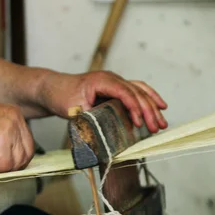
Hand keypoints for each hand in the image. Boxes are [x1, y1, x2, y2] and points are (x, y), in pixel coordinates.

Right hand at [0, 99, 34, 172]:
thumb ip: (6, 132)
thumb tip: (14, 153)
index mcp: (15, 113)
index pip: (28, 140)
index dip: (19, 155)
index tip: (8, 160)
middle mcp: (15, 120)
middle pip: (28, 152)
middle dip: (15, 164)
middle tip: (1, 166)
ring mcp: (9, 130)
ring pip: (18, 160)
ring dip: (5, 167)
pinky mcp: (0, 142)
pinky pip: (6, 164)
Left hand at [39, 71, 167, 132]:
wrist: (52, 88)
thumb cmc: (61, 97)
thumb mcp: (73, 110)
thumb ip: (89, 119)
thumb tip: (104, 135)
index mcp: (101, 81)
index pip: (124, 92)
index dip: (134, 107)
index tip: (139, 123)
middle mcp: (111, 79)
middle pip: (136, 92)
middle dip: (148, 111)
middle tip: (156, 128)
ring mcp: (114, 82)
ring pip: (140, 91)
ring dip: (152, 106)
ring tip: (162, 123)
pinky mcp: (115, 89)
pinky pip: (136, 91)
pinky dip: (148, 99)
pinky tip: (160, 107)